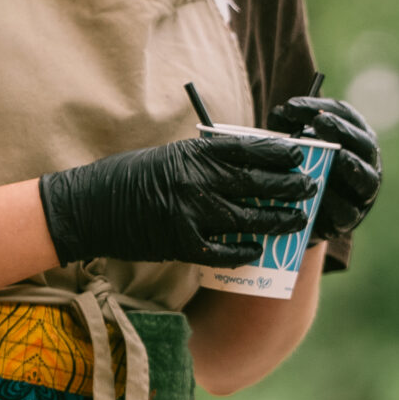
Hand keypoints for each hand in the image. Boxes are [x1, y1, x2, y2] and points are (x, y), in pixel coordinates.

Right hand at [38, 131, 312, 267]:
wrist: (89, 207)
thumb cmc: (128, 177)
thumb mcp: (169, 155)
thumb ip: (205, 159)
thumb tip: (247, 162)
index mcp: (193, 153)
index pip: (248, 149)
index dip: (278, 152)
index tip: (299, 154)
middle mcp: (196, 180)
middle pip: (257, 183)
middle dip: (289, 186)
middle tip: (310, 188)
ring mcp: (191, 213)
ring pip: (248, 218)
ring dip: (278, 220)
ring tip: (298, 220)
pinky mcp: (182, 243)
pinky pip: (225, 250)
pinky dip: (245, 251)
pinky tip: (259, 249)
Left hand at [267, 93, 379, 240]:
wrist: (306, 211)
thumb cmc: (305, 166)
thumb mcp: (299, 143)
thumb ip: (290, 127)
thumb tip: (278, 115)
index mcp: (355, 136)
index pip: (345, 115)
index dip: (322, 108)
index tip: (293, 106)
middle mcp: (366, 161)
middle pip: (363, 143)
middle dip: (343, 131)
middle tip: (320, 122)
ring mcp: (362, 192)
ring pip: (365, 178)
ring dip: (352, 166)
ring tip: (339, 156)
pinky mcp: (350, 219)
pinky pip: (348, 211)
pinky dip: (338, 202)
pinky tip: (324, 192)